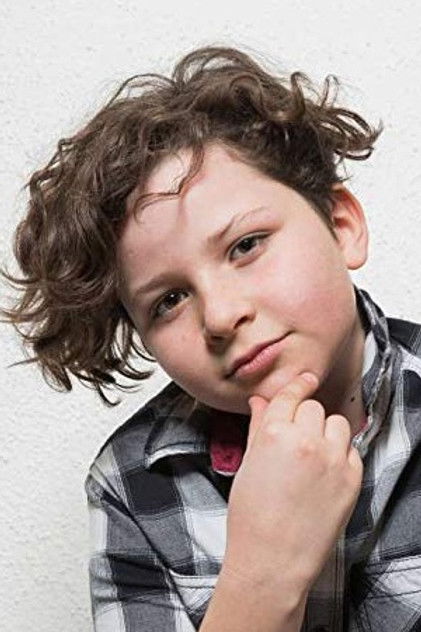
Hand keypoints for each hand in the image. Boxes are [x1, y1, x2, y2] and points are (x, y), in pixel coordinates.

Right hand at [222, 372, 362, 591]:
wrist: (272, 561)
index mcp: (274, 433)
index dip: (297, 385)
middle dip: (304, 417)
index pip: (290, 395)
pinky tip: (324, 473)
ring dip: (326, 432)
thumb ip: (258, 427)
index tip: (305, 380)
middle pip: (313, 408)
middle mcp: (306, 440)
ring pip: (337, 424)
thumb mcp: (247, 464)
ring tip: (313, 454)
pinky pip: (351, 450)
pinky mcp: (352, 479)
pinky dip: (339, 455)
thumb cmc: (252, 517)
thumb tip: (262, 401)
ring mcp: (332, 459)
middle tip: (296, 436)